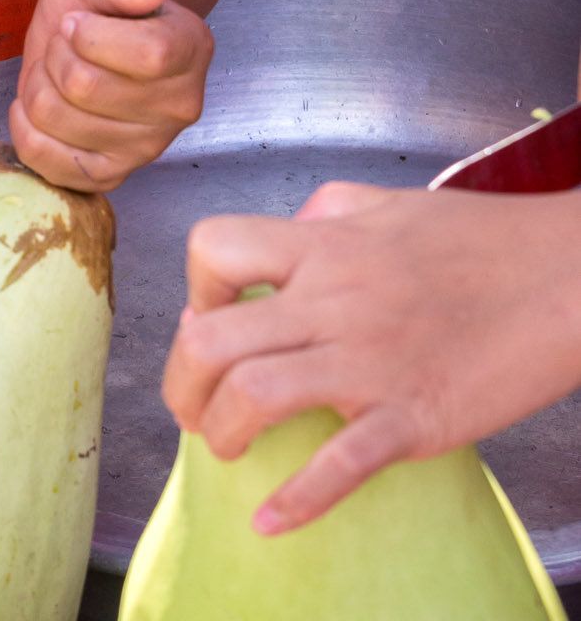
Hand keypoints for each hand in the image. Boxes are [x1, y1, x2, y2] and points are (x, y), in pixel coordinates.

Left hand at [10, 0, 211, 190]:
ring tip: (56, 70)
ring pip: (56, 118)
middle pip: (86, 87)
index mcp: (191, 47)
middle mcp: (181, 105)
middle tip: (64, 43)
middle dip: (56, 54)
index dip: (92, 35)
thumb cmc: (97, 2)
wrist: (83, 35)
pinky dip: (25, 126)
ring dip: (38, 84)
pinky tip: (38, 102)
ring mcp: (148, 147)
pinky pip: (46, 161)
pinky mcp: (111, 174)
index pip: (147, 55)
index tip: (76, 21)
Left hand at [162, 180, 580, 533]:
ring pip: (254, 394)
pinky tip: (271, 521)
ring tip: (227, 445)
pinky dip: (296, 501)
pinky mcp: (413, 417)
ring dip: (221, 431)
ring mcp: (369, 361)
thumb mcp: (389, 204)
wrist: (563, 276)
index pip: (215, 249)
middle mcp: (332, 299)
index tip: (209, 318)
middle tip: (193, 406)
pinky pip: (340, 464)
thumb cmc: (481, 239)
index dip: (195, 289)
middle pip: (210, 337)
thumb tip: (291, 229)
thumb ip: (329, 210)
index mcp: (323, 245)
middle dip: (183, 383)